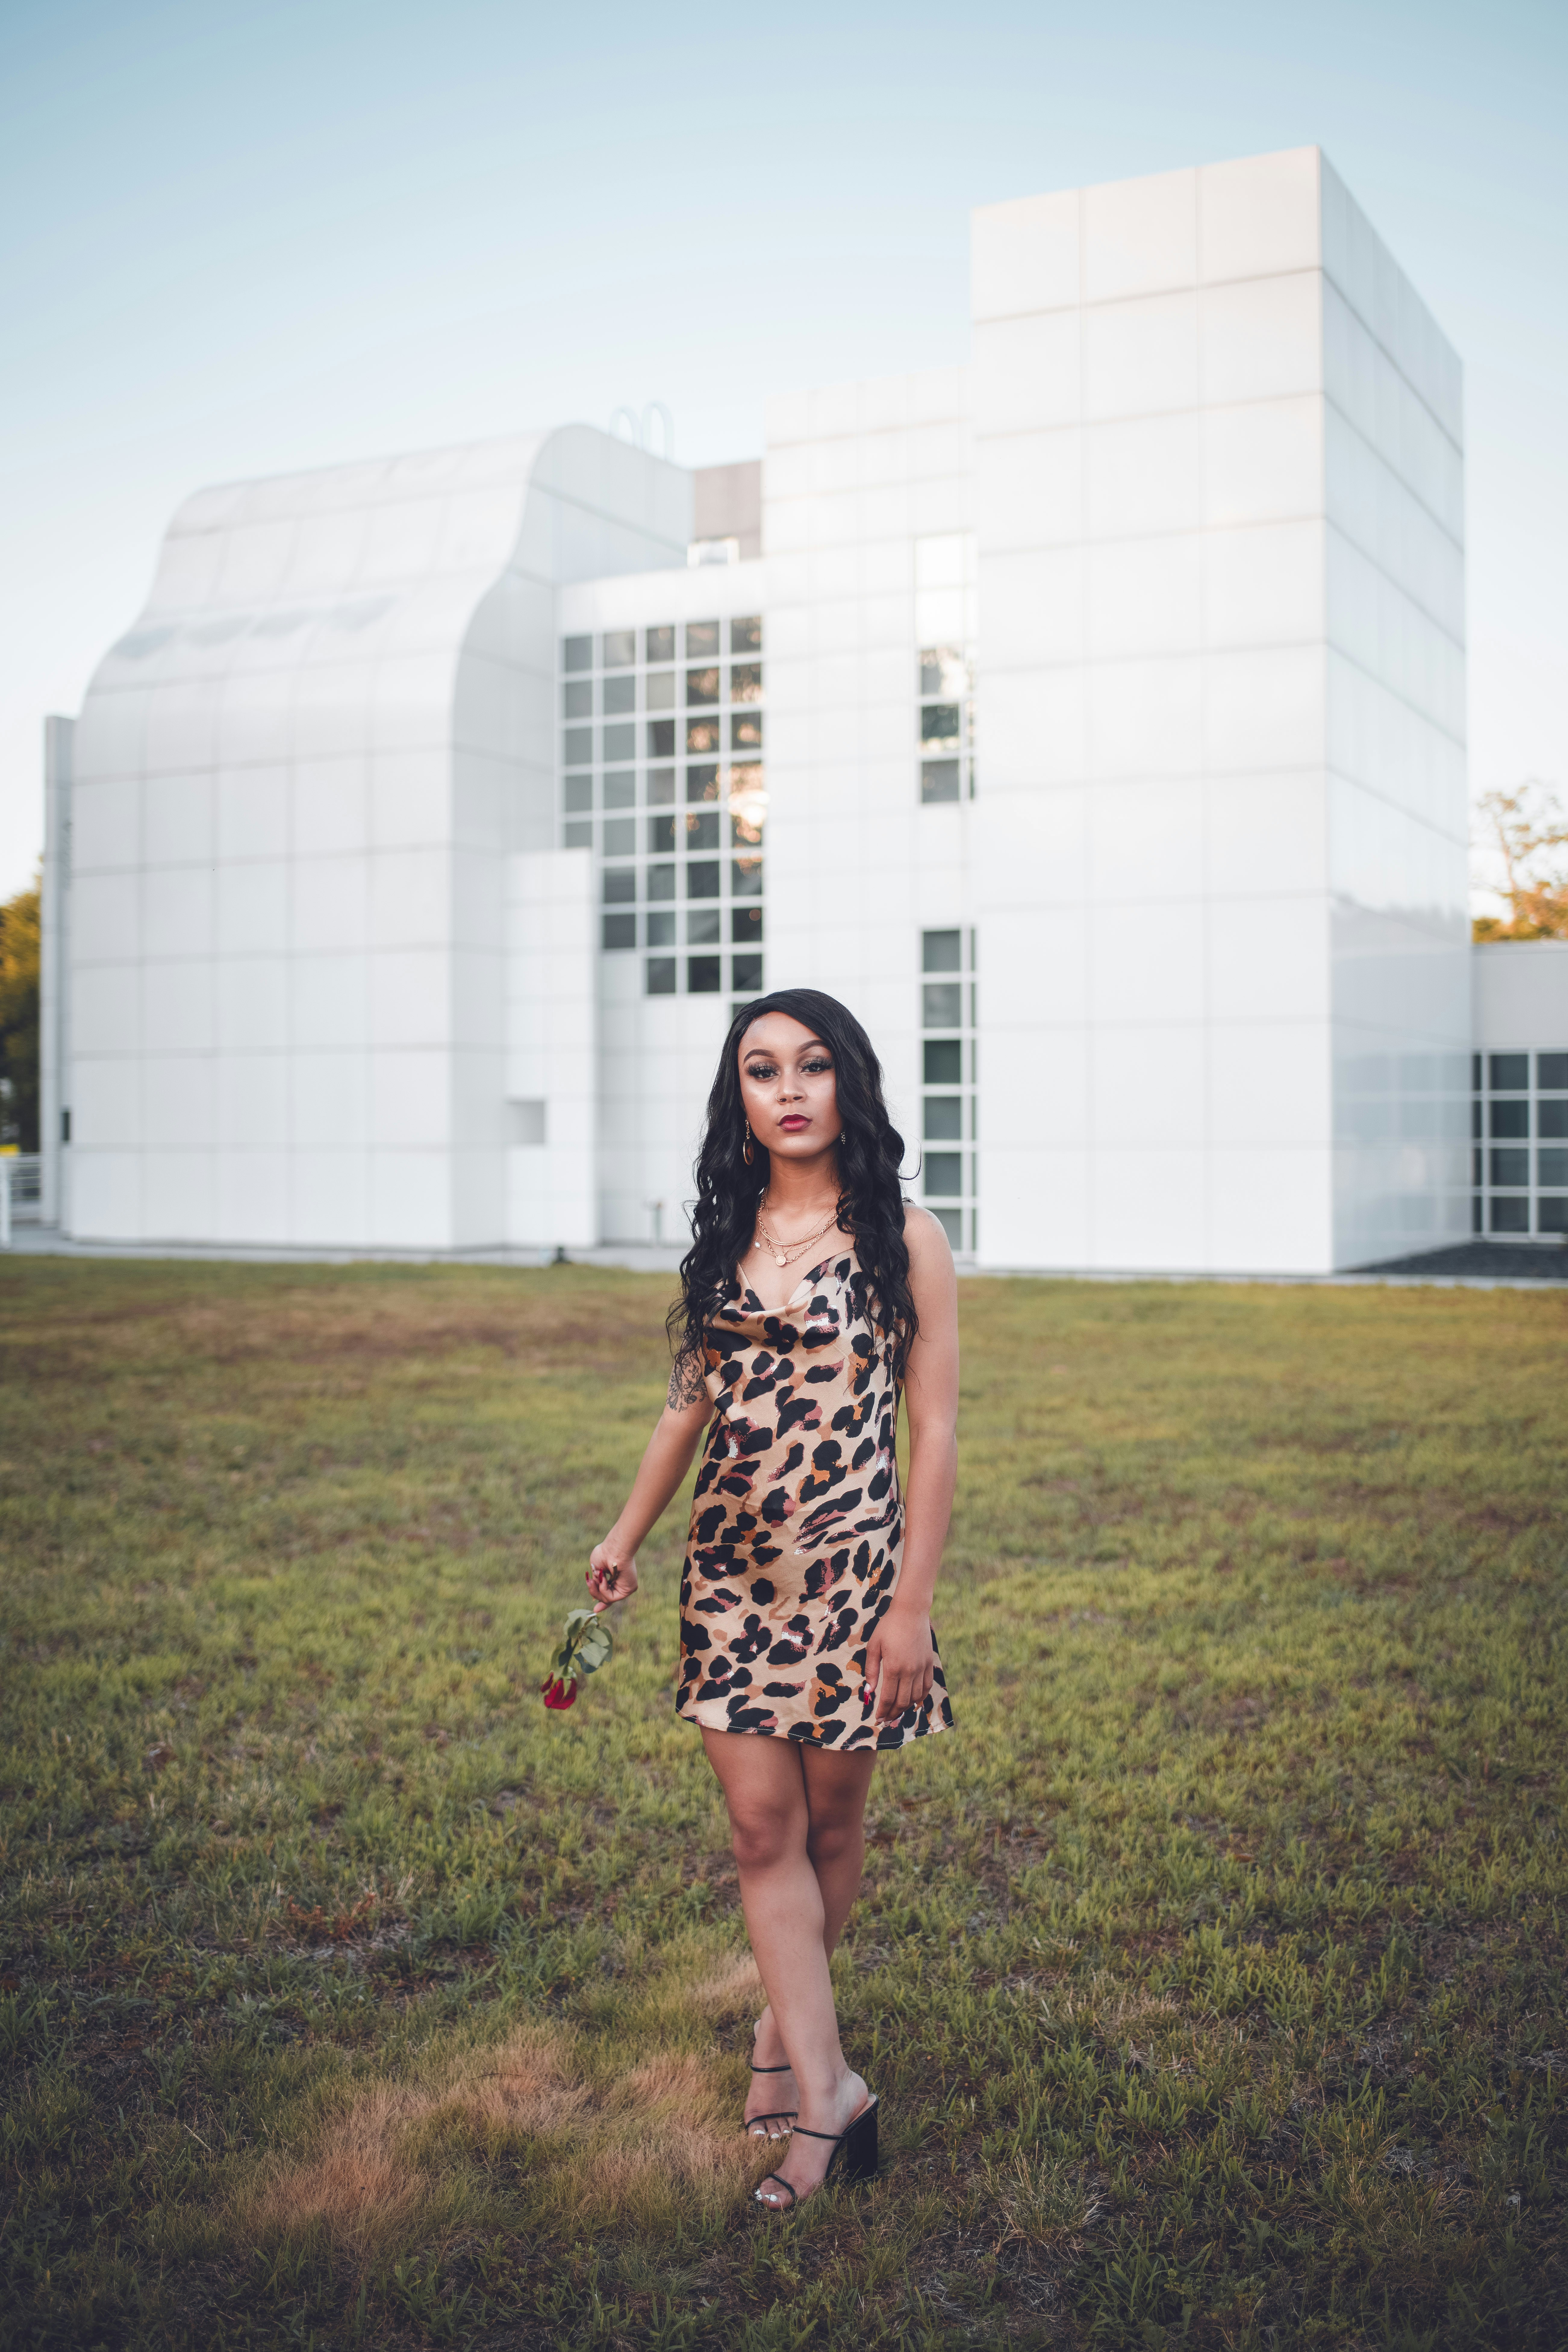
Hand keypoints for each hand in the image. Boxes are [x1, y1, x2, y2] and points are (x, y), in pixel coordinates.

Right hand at [587, 1543, 638, 1613]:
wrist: (614, 1548)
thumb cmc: (604, 1553)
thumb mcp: (595, 1569)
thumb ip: (596, 1581)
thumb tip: (594, 1588)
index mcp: (614, 1578)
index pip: (608, 1594)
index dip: (601, 1603)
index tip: (595, 1611)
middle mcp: (621, 1583)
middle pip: (605, 1597)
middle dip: (594, 1592)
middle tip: (589, 1583)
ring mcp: (625, 1587)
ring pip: (607, 1599)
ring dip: (597, 1590)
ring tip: (598, 1578)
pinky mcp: (629, 1589)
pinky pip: (612, 1598)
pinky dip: (604, 1590)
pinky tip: (604, 1580)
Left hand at [863, 1603, 934, 1726]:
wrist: (911, 1611)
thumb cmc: (888, 1627)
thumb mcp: (874, 1646)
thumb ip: (871, 1670)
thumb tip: (869, 1691)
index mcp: (893, 1667)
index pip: (888, 1698)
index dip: (882, 1711)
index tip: (877, 1718)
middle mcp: (909, 1671)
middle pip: (902, 1701)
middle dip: (893, 1713)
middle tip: (885, 1719)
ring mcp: (921, 1668)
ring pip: (915, 1697)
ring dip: (906, 1708)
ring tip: (897, 1711)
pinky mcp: (929, 1663)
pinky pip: (927, 1687)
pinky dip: (920, 1697)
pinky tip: (914, 1701)